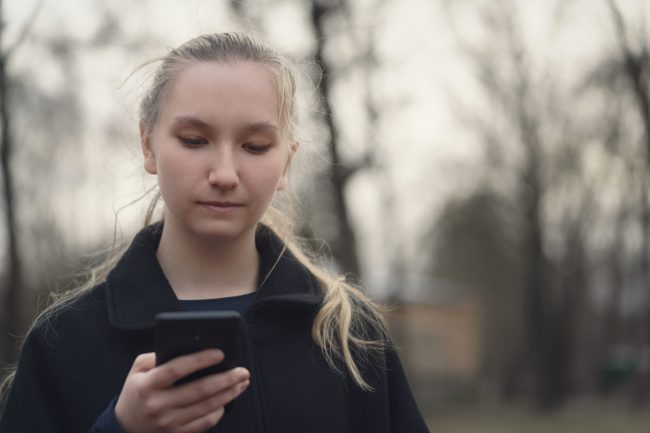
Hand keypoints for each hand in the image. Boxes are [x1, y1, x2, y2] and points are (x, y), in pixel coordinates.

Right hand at [114, 349, 249, 432]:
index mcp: (147, 385)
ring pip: (206, 407)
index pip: (176, 369)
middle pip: (198, 390)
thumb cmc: (137, 391)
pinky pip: (204, 423)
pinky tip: (227, 399)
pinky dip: (219, 411)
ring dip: (229, 394)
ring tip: (242, 382)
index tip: (220, 353)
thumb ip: (157, 356)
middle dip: (225, 379)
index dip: (199, 360)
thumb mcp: (137, 370)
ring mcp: (168, 423)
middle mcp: (158, 405)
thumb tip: (187, 348)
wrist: (125, 427)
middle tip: (242, 370)